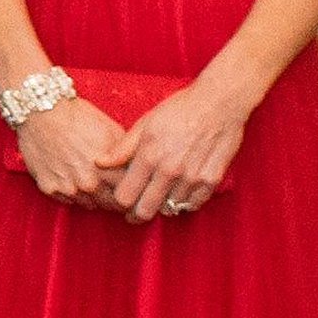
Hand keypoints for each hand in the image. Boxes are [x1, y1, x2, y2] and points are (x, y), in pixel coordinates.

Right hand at [15, 97, 125, 208]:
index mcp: (108, 170)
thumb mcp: (111, 129)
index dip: (131, 192)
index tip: (131, 189)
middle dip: (114, 198)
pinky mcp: (49, 188)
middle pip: (110, 205)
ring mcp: (68, 188)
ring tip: (89, 176)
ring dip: (92, 196)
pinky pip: (67, 199)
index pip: (129, 195)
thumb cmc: (78, 116)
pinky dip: (71, 191)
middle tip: (112, 187)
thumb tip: (138, 169)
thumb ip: (126, 155)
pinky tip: (71, 173)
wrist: (42, 110)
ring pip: (88, 204)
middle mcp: (89, 184)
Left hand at [94, 80, 245, 223]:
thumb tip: (99, 163)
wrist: (217, 103)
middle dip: (137, 214)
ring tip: (160, 193)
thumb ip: (122, 148)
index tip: (122, 200)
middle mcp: (169, 170)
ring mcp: (192, 178)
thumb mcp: (145, 123)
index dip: (120, 202)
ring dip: (162, 205)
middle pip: (146, 211)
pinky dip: (184, 202)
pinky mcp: (211, 181)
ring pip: (169, 209)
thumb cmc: (179, 109)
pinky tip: (179, 190)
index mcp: (149, 155)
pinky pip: (192, 205)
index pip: (125, 197)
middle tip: (136, 211)